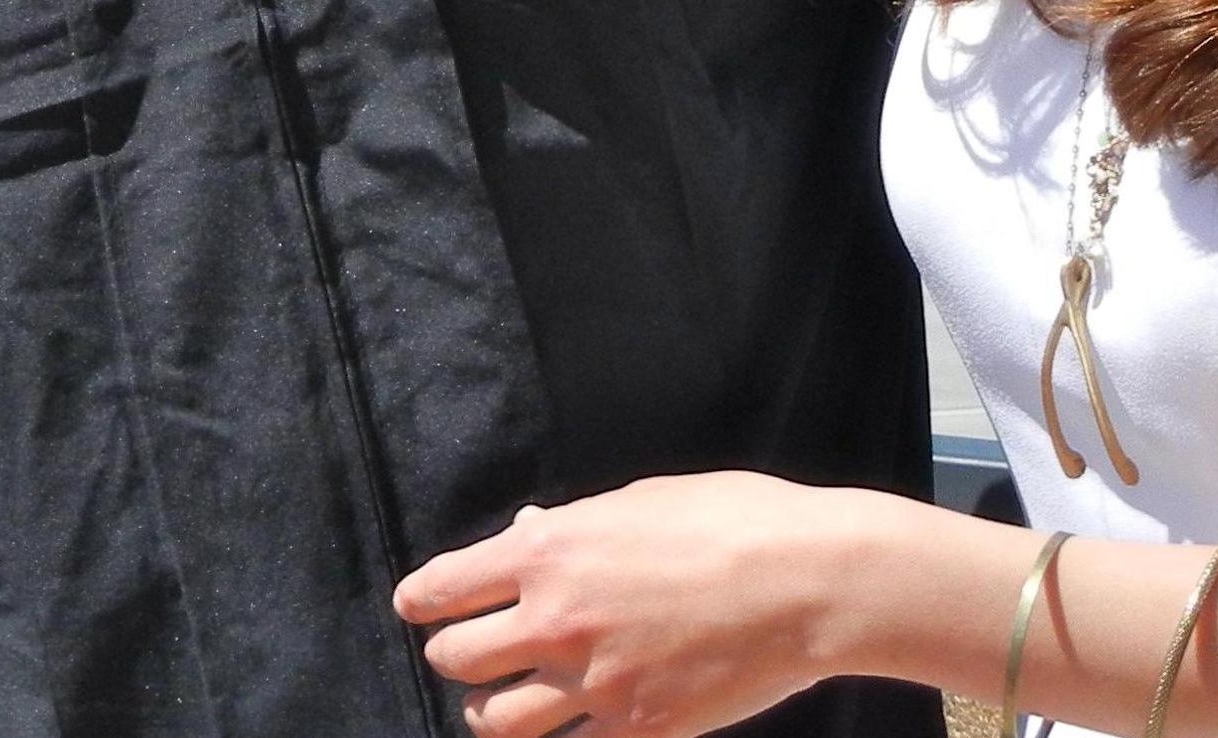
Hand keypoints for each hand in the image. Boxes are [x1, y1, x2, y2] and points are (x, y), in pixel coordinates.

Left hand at [395, 476, 842, 737]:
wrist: (804, 581)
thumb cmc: (727, 520)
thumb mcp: (637, 502)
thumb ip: (573, 527)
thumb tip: (525, 536)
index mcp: (551, 551)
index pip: (446, 586)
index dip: (421, 599)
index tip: (413, 606)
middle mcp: (556, 619)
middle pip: (457, 657)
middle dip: (455, 653)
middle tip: (464, 652)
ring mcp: (593, 683)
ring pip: (495, 720)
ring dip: (488, 710)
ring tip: (496, 704)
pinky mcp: (636, 730)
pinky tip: (562, 731)